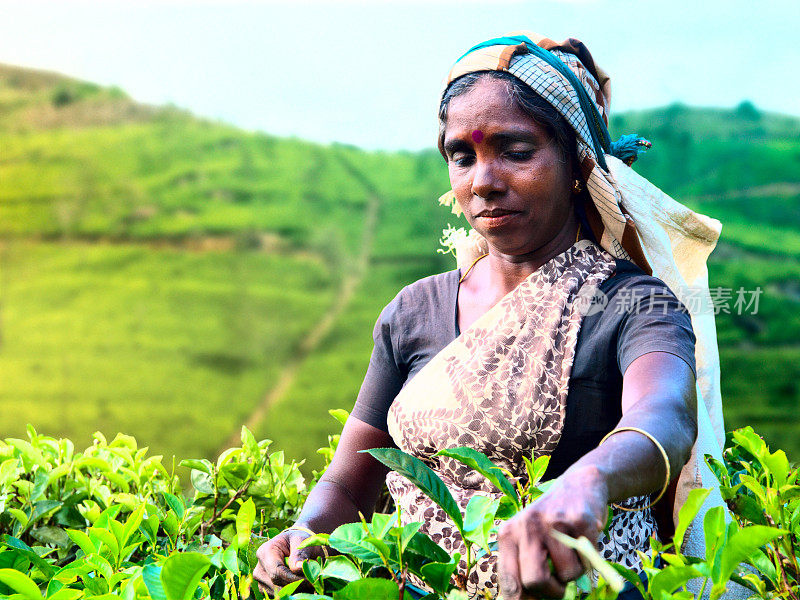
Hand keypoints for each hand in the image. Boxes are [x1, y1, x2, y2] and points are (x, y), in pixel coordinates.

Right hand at [253, 528, 323, 596]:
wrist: (293, 544)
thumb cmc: (298, 540)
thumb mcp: (301, 540)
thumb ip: (299, 554)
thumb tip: (299, 568)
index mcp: (265, 553)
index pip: (277, 571)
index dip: (293, 578)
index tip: (310, 580)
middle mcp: (259, 569)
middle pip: (278, 584)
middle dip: (297, 585)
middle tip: (314, 582)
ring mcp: (261, 581)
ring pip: (280, 592)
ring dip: (297, 590)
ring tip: (310, 581)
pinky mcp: (267, 589)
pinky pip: (281, 594)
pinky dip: (294, 592)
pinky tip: (304, 584)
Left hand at [498, 467, 608, 598]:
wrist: (579, 485)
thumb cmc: (550, 522)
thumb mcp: (528, 539)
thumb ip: (522, 567)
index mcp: (508, 534)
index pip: (510, 582)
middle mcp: (527, 526)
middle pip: (535, 582)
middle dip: (551, 593)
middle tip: (559, 586)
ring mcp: (553, 522)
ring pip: (567, 575)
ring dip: (574, 572)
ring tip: (571, 551)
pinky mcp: (580, 521)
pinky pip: (588, 561)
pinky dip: (589, 560)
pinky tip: (583, 540)